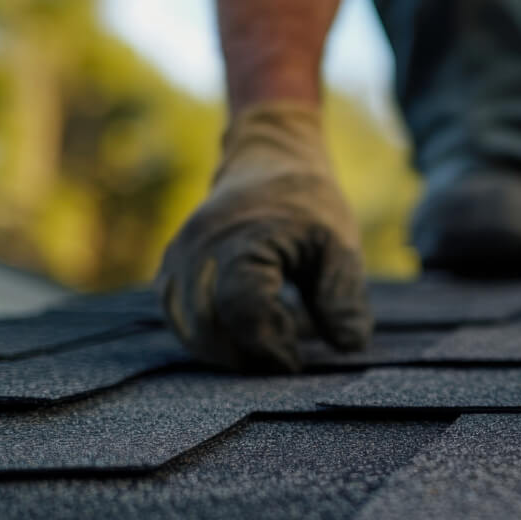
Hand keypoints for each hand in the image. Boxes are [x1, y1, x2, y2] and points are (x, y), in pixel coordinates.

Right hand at [156, 102, 372, 371]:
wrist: (268, 159)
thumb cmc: (308, 202)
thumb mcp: (339, 243)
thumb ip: (344, 295)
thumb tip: (349, 346)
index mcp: (242, 240)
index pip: (242, 310)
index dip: (269, 347)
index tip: (297, 361)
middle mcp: (198, 249)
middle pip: (207, 328)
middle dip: (248, 358)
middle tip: (285, 360)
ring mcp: (178, 259)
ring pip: (187, 330)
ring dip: (226, 354)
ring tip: (268, 348)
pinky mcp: (171, 269)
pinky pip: (178, 318)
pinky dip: (209, 339)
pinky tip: (245, 337)